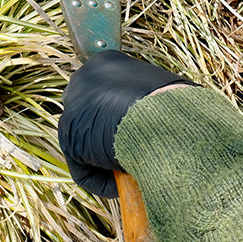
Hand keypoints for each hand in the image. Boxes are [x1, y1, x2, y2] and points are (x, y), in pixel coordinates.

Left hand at [58, 50, 193, 197]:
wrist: (162, 120)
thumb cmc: (173, 106)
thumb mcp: (165, 93)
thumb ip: (151, 100)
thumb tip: (165, 120)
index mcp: (108, 61)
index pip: (105, 90)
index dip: (118, 113)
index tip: (136, 131)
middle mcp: (85, 76)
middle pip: (88, 111)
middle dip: (104, 132)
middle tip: (129, 150)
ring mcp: (74, 105)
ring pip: (85, 140)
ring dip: (105, 158)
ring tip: (132, 169)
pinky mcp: (69, 136)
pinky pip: (83, 167)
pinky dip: (101, 179)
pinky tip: (124, 180)